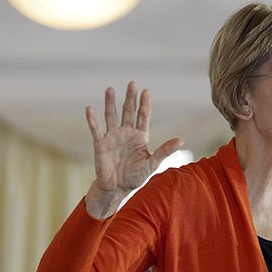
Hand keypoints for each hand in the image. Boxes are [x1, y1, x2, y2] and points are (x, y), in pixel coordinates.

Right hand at [84, 81, 183, 217]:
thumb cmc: (135, 176)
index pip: (143, 117)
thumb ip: (164, 151)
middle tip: (132, 83)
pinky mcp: (100, 143)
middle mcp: (126, 133)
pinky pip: (96, 129)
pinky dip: (92, 119)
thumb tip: (181, 140)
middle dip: (130, 98)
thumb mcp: (152, 163)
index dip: (144, 104)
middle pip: (128, 112)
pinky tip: (90, 109)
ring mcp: (112, 136)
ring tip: (110, 90)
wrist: (117, 188)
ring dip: (110, 103)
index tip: (146, 91)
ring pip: (111, 116)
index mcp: (140, 136)